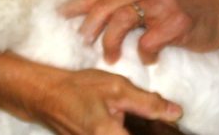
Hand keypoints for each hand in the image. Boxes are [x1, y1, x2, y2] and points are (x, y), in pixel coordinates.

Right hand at [0, 21, 181, 134]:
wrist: (42, 94)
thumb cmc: (76, 88)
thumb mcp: (116, 88)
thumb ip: (148, 103)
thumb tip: (176, 113)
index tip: (176, 132)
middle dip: (153, 132)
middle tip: (165, 122)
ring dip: (138, 130)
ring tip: (154, 122)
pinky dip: (126, 131)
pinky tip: (132, 122)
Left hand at [61, 0, 218, 62]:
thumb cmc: (183, 7)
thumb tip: (90, 12)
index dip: (78, 5)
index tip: (62, 16)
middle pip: (106, 7)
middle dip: (89, 28)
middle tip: (83, 42)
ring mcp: (163, 3)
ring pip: (122, 21)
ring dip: (111, 43)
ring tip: (110, 57)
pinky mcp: (177, 22)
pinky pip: (149, 42)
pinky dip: (145, 54)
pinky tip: (149, 58)